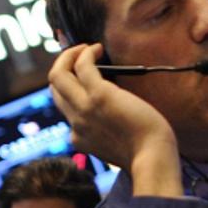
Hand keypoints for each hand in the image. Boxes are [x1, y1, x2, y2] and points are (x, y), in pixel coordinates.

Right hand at [49, 43, 181, 196]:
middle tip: (79, 56)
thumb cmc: (147, 152)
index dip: (71, 89)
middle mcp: (75, 124)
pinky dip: (85, 53)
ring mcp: (84, 109)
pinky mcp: (98, 96)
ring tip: (86, 49)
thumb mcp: (118, 146)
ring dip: (68, 56)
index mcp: (80, 138)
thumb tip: (117, 111)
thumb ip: (109, 133)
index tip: (83, 76)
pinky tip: (97, 49)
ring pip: (57, 75)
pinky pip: (81, 66)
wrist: (153, 158)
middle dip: (62, 67)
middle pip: (54, 89)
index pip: (65, 109)